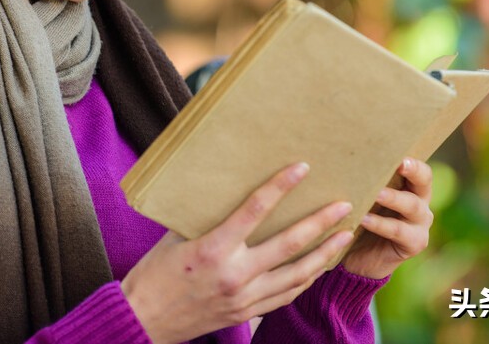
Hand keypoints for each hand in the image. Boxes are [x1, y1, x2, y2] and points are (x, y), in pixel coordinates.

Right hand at [121, 163, 354, 343]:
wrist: (143, 320)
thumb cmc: (154, 273)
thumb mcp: (175, 237)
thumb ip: (206, 218)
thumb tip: (226, 192)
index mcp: (214, 248)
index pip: (256, 210)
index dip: (281, 186)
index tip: (302, 168)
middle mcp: (235, 274)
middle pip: (290, 243)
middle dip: (322, 223)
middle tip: (346, 206)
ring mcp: (244, 298)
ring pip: (297, 273)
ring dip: (325, 253)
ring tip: (345, 236)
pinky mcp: (246, 313)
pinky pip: (285, 294)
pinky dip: (306, 278)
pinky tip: (318, 266)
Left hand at [341, 157, 433, 279]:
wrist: (360, 257)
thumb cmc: (360, 216)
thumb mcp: (363, 197)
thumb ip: (362, 180)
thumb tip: (340, 154)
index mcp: (412, 188)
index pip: (420, 170)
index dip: (414, 162)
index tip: (400, 155)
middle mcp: (421, 204)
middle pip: (423, 183)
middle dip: (412, 172)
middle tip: (398, 164)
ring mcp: (420, 225)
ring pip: (412, 206)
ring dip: (393, 198)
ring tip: (375, 194)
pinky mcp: (414, 244)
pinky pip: (398, 231)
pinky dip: (380, 224)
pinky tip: (363, 219)